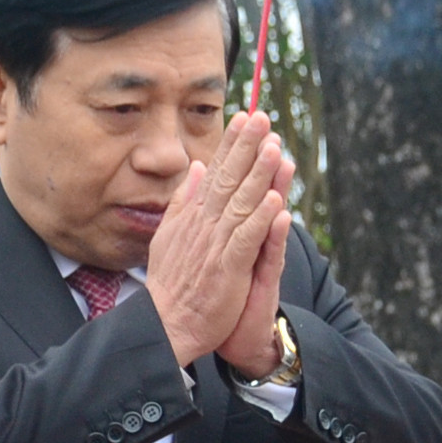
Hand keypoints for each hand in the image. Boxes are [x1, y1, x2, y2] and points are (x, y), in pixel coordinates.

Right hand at [145, 114, 291, 368]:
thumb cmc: (171, 285)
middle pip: (229, 179)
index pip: (215, 172)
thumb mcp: (169, 235)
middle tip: (262, 117)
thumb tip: (194, 168)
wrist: (165, 325)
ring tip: (273, 147)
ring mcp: (216, 245)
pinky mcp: (228, 268)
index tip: (244, 117)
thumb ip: (183, 200)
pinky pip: (247, 239)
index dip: (231, 144)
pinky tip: (276, 199)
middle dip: (246, 146)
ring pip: (241, 203)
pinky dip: (262, 219)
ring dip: (258, 174)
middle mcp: (204, 225)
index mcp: (193, 216)